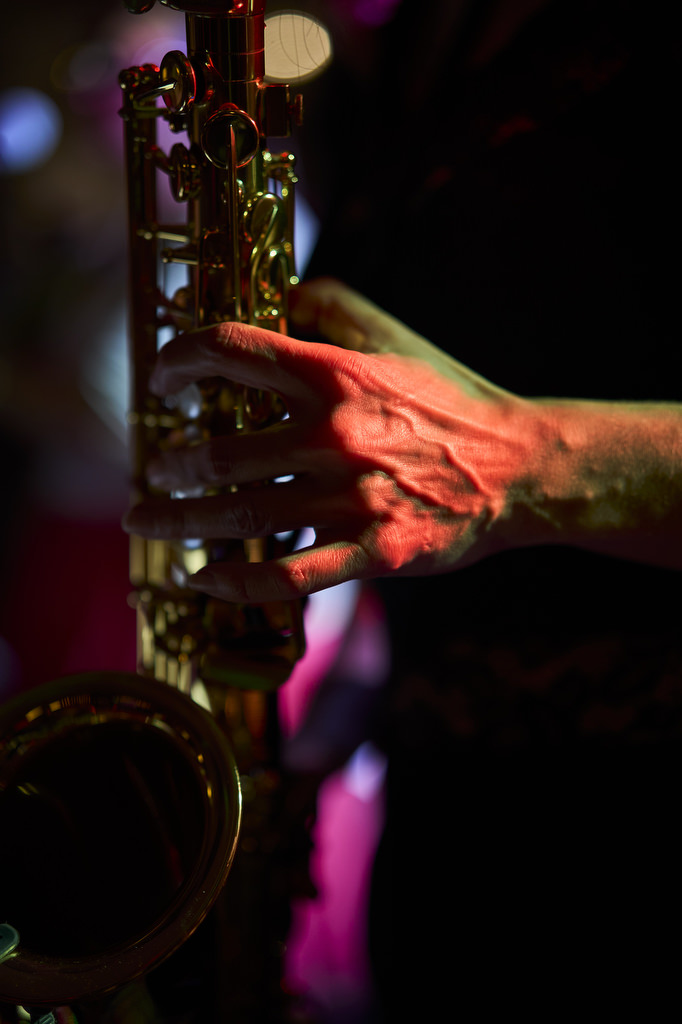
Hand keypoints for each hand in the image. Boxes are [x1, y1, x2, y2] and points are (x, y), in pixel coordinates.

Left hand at [123, 279, 540, 600]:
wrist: (517, 468)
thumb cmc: (450, 400)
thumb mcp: (395, 337)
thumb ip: (331, 306)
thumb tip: (274, 299)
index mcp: (336, 376)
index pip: (232, 352)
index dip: (181, 360)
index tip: (163, 380)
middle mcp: (335, 435)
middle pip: (218, 453)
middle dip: (169, 467)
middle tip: (154, 474)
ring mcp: (352, 499)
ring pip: (240, 517)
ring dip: (179, 522)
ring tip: (147, 521)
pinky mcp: (372, 552)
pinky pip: (288, 576)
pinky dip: (238, 583)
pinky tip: (205, 581)